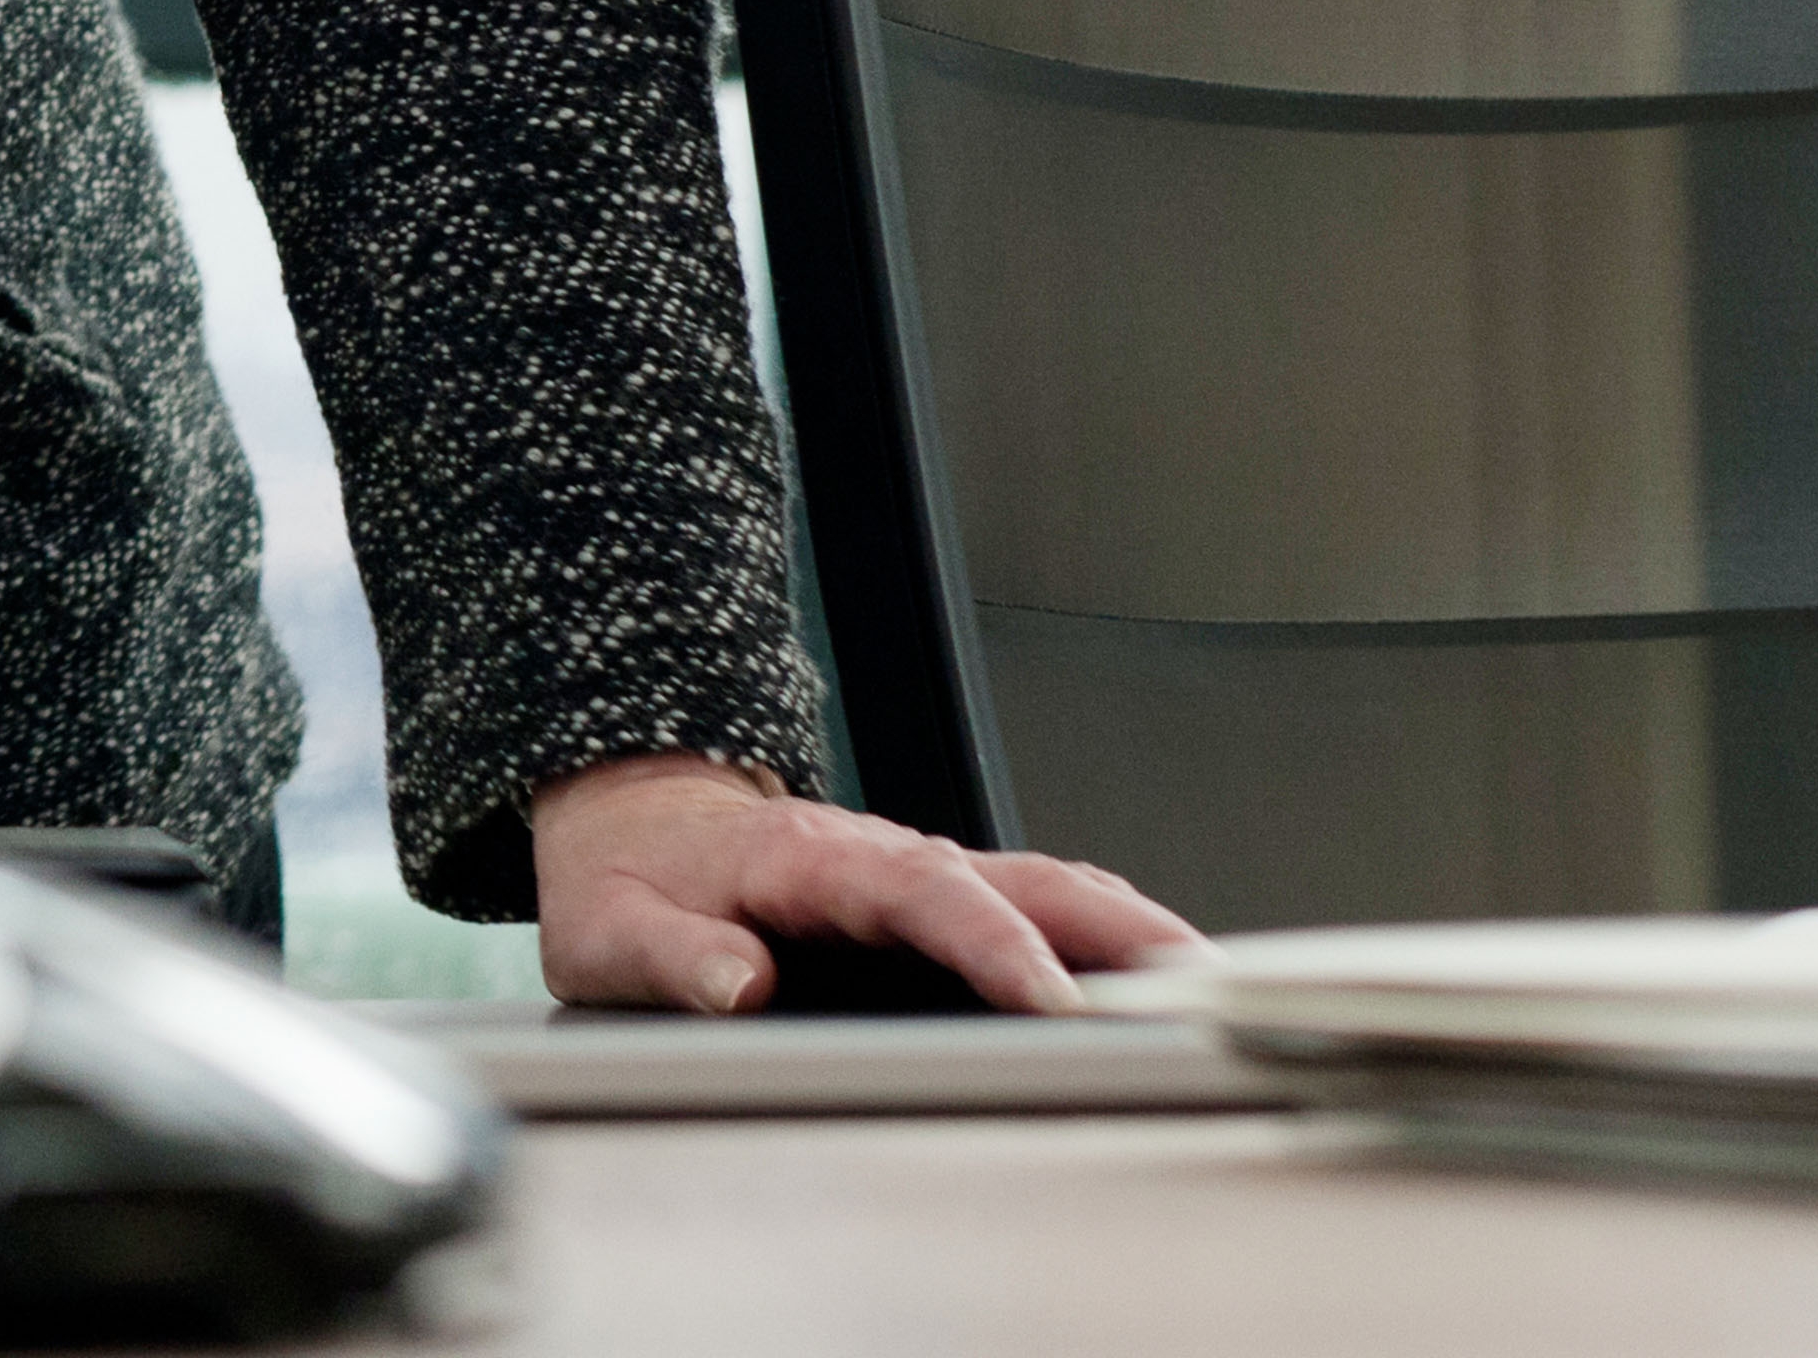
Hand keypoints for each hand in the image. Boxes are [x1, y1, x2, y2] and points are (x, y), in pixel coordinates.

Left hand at [527, 751, 1199, 1015]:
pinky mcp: (931, 894)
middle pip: (1014, 877)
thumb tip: (742, 981)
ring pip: (1039, 882)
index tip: (1052, 997)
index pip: (923, 896)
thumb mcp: (609, 929)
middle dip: (1108, 925)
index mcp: (807, 860)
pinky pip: (1028, 900)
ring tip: (1208, 979)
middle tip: (1192, 979)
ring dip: (1125, 924)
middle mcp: (879, 852)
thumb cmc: (626, 881)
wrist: (630, 820)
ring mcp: (913, 868)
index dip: (994, 945)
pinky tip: (1152, 967)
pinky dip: (1099, 926)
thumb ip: (674, 955)